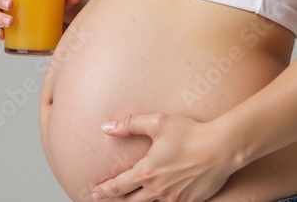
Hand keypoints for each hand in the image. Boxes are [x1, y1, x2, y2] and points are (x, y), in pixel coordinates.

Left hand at [91, 113, 235, 201]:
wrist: (222, 148)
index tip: (95, 191)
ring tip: (130, 198)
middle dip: (116, 200)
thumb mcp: (157, 123)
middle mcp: (157, 190)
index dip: (104, 190)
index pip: (118, 186)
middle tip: (105, 197)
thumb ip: (129, 124)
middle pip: (130, 201)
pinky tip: (156, 198)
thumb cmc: (190, 133)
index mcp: (146, 172)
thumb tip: (107, 127)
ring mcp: (174, 198)